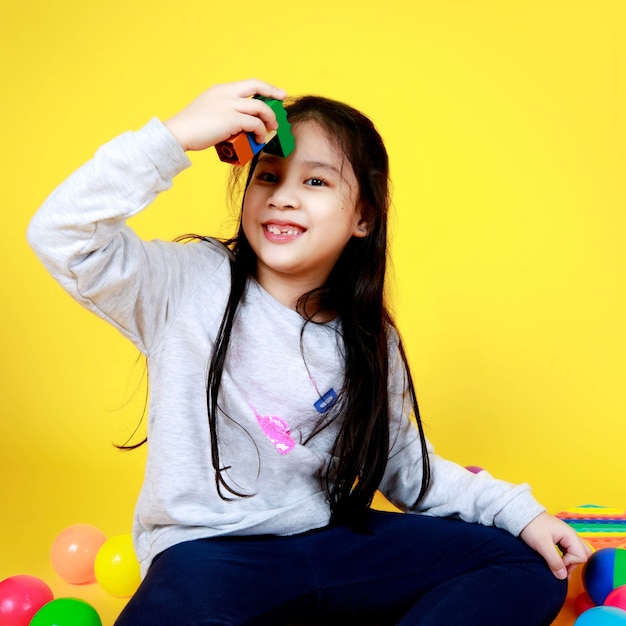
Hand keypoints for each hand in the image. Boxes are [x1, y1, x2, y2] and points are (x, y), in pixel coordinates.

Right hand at [164, 79, 286, 151]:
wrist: (179, 133)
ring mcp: (229, 105)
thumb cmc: (192, 129)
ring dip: (269, 118)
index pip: (247, 83)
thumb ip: (224, 112)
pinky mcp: (232, 119)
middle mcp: (226, 93)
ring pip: (260, 106)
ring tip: (272, 128)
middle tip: (282, 98)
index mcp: (220, 90)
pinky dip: (261, 131)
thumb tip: (240, 125)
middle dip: (272, 91)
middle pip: (256, 85)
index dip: (264, 87)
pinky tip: (260, 138)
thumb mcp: (208, 111)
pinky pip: (255, 123)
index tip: (275, 92)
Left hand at [520, 511, 591, 579]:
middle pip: (582, 554)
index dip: (570, 563)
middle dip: (573, 563)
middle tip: (559, 566)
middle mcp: (571, 535)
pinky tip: (554, 559)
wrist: (521, 514)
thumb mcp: (542, 545)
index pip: (581, 556)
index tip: (556, 563)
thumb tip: (563, 576)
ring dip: (568, 561)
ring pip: (576, 552)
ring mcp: (566, 536)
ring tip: (556, 565)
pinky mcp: (559, 537)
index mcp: (570, 535)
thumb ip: (554, 561)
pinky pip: (568, 550)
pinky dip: (564, 556)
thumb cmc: (532, 527)